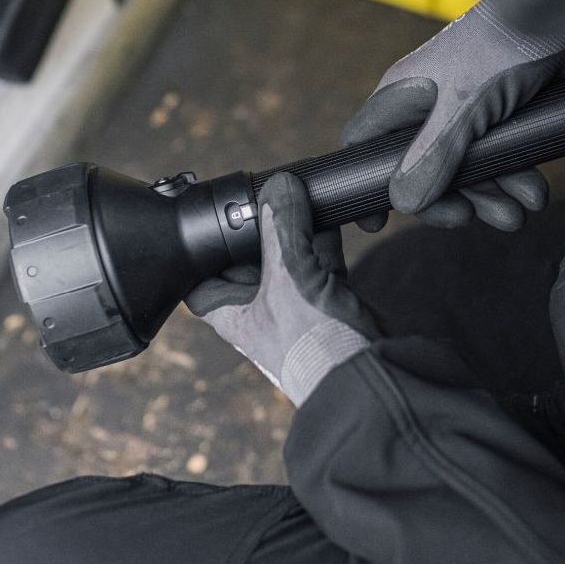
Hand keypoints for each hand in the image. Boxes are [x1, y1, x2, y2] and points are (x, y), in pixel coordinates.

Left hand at [185, 172, 374, 405]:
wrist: (367, 377)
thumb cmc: (314, 348)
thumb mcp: (289, 278)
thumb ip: (283, 229)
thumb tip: (280, 186)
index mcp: (231, 312)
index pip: (198, 278)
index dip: (197, 249)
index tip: (205, 219)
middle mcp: (257, 306)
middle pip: (244, 255)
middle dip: (253, 226)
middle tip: (259, 192)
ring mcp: (292, 301)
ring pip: (284, 252)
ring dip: (291, 225)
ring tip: (295, 193)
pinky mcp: (324, 295)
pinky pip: (317, 256)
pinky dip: (321, 234)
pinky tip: (327, 211)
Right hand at [341, 0, 564, 230]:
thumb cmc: (505, 43)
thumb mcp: (465, 107)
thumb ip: (433, 157)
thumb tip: (403, 204)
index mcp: (401, 98)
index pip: (364, 145)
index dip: (365, 183)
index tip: (375, 221)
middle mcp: (426, 107)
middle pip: (419, 170)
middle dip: (447, 199)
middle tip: (468, 217)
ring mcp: (461, 113)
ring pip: (462, 169)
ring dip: (489, 195)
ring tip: (517, 213)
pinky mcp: (496, 116)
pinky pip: (495, 159)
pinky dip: (513, 178)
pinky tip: (533, 192)